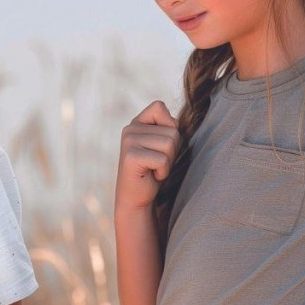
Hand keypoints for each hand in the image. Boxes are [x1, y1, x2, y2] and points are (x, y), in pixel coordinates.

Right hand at [115, 100, 180, 214]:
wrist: (137, 198)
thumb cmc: (154, 171)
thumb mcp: (163, 145)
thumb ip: (168, 128)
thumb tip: (175, 123)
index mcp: (136, 123)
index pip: (159, 106)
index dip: (170, 127)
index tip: (160, 146)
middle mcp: (130, 129)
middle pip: (172, 130)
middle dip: (172, 151)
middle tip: (157, 163)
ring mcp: (128, 142)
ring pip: (169, 144)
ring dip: (168, 162)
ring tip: (154, 169)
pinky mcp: (131, 157)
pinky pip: (162, 159)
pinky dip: (163, 171)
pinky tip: (151, 176)